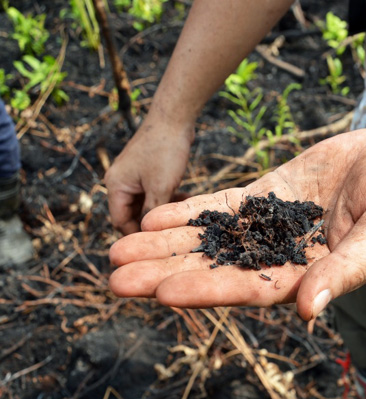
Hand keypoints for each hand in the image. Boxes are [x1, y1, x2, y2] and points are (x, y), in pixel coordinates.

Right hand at [105, 118, 193, 234]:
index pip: (120, 221)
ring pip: (144, 203)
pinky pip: (152, 192)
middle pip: (131, 213)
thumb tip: (148, 234)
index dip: (137, 234)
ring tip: (180, 213)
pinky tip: (182, 199)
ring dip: (160, 210)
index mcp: (115, 186)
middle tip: (171, 231)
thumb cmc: (165, 151)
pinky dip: (164, 198)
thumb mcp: (161, 187)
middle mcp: (119, 181)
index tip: (157, 244)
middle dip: (150, 222)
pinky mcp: (146, 170)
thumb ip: (151, 212)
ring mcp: (133, 175)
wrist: (174, 118)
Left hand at [108, 128, 365, 319]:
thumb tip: (310, 310)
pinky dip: (189, 214)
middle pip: (219, 269)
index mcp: (314, 277)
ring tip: (118, 251)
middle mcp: (285, 258)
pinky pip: (224, 207)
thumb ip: (349, 269)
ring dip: (167, 246)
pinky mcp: (269, 196)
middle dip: (169, 272)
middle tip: (117, 278)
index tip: (164, 291)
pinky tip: (153, 218)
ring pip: (213, 240)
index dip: (209, 290)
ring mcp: (273, 227)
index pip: (253, 289)